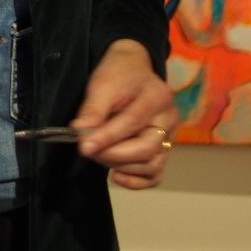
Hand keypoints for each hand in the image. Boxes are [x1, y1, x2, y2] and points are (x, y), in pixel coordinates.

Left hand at [72, 38, 176, 188]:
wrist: (133, 69)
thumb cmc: (118, 75)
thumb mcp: (102, 84)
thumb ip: (93, 110)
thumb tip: (80, 134)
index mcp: (156, 96)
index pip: (131, 123)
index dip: (107, 138)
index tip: (85, 147)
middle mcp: (169, 119)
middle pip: (147, 148)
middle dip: (114, 154)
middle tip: (89, 150)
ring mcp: (170, 137)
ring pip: (152, 165)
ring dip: (122, 166)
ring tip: (99, 155)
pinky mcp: (164, 150)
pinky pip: (156, 175)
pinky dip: (136, 181)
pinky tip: (116, 175)